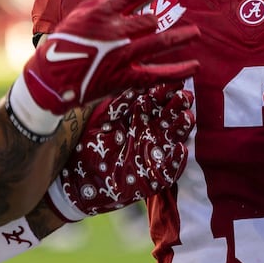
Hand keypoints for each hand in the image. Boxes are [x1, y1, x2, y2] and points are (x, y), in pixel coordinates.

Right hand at [11, 0, 200, 136]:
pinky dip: (177, 71)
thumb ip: (103, 5)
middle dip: (165, 19)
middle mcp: (115, 32)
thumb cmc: (62, 44)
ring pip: (160, 43)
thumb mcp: (79, 16)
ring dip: (181, 38)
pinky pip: (157, 73)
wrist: (49, 80)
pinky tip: (194, 66)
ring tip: (195, 33)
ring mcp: (121, 55)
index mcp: (103, 12)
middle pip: (151, 20)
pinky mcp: (124, 78)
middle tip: (176, 18)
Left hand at [46, 83, 195, 219]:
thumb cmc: (87, 147)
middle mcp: (149, 134)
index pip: (155, 102)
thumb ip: (117, 105)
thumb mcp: (100, 121)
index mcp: (137, 119)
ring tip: (187, 117)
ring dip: (183, 128)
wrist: (76, 180)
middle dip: (178, 107)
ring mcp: (152, 155)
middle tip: (184, 96)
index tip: (172, 82)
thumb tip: (135, 87)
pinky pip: (170, 170)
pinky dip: (177, 161)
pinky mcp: (152, 178)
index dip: (163, 92)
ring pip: (174, 139)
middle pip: (169, 117)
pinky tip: (181, 149)